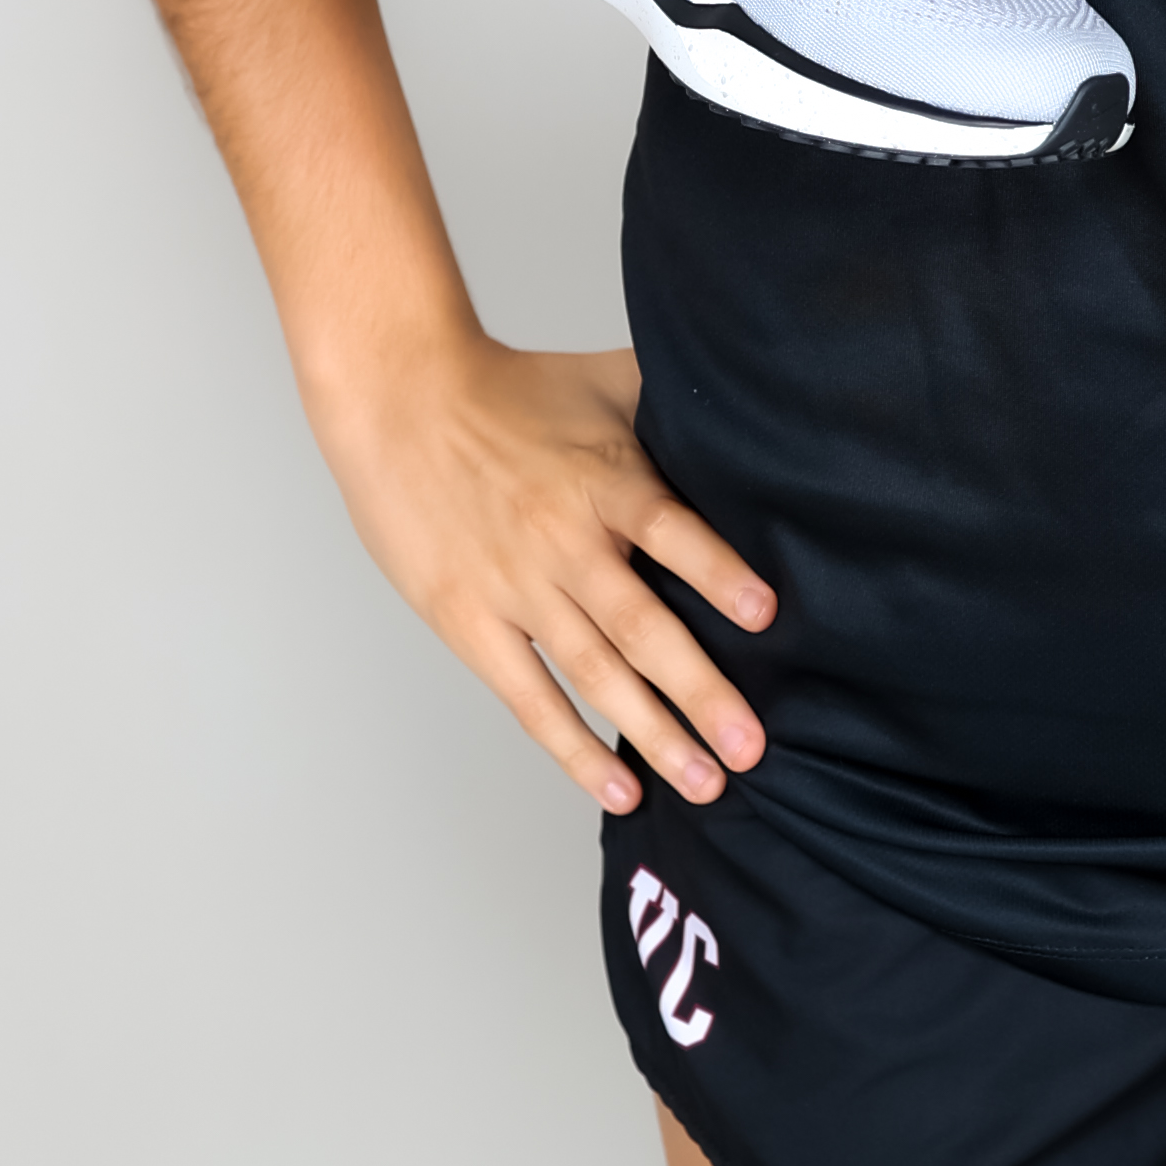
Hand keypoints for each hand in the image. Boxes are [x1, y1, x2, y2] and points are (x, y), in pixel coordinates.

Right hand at [313, 334, 774, 810]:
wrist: (401, 400)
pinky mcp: (469, 623)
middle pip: (640, 626)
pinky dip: (574, 747)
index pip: (668, 529)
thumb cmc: (512, 389)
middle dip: (701, 692)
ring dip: (652, 735)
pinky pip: (529, 697)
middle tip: (751, 748)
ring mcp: (514, 588)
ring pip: (594, 674)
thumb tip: (756, 399)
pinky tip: (618, 788)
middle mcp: (562, 541)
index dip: (716, 571)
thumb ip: (675, 398)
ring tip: (707, 783)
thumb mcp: (605, 377)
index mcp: (602, 479)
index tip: (764, 616)